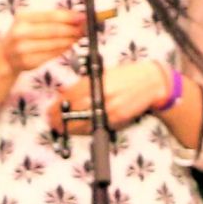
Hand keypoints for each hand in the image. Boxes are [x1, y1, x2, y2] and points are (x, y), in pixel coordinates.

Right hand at [0, 5, 85, 73]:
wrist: (5, 56)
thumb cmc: (23, 35)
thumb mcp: (31, 21)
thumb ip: (52, 18)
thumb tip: (77, 17)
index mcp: (22, 18)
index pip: (51, 16)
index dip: (70, 17)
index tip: (84, 17)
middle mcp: (21, 33)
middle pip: (54, 30)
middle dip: (73, 29)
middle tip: (85, 28)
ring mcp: (23, 49)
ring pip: (55, 44)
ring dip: (70, 40)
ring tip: (79, 36)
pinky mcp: (28, 62)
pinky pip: (52, 55)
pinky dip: (63, 49)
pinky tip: (69, 45)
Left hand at [55, 59, 170, 135]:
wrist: (152, 82)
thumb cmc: (127, 75)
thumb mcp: (104, 73)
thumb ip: (86, 83)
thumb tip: (66, 94)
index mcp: (97, 81)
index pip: (70, 95)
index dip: (57, 105)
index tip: (50, 109)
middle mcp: (102, 95)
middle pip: (74, 110)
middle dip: (60, 117)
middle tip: (51, 121)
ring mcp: (110, 108)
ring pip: (83, 122)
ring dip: (69, 127)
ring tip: (60, 128)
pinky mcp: (118, 118)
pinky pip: (97, 127)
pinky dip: (84, 130)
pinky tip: (77, 130)